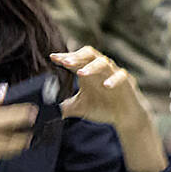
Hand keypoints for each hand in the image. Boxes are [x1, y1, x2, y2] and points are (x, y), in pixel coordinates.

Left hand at [52, 47, 166, 171]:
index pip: (74, 60)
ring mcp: (113, 73)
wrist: (125, 117)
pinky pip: (120, 76)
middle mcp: (99, 68)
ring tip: (81, 73)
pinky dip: (113, 79)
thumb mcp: (79, 108)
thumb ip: (63, 106)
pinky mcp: (126, 81)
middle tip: (65, 62)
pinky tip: (106, 85)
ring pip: (103, 62)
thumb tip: (44, 110)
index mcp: (87, 71)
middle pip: (89, 54)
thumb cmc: (102, 108)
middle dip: (76, 57)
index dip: (64, 57)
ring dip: (91, 67)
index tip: (52, 58)